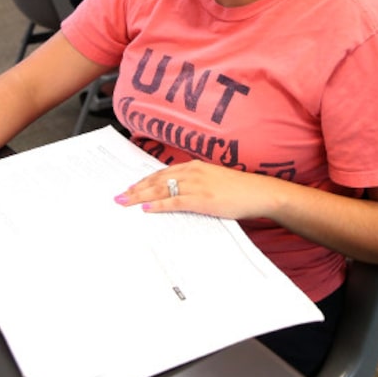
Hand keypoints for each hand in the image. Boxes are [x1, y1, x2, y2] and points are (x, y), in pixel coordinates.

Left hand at [114, 161, 281, 220]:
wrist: (258, 192)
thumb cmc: (239, 189)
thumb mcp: (214, 181)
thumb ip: (196, 183)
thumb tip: (179, 193)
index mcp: (194, 167)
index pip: (162, 173)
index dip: (144, 181)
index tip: (130, 187)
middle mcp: (192, 173)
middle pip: (156, 180)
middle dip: (135, 189)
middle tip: (119, 196)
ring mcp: (196, 186)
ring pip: (160, 190)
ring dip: (140, 197)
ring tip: (125, 202)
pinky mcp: (201, 200)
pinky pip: (174, 202)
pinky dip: (158, 206)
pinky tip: (146, 209)